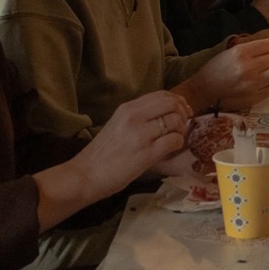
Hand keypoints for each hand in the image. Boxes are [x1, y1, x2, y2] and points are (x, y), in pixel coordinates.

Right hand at [73, 90, 192, 196]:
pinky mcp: (147, 153)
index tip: (181, 111)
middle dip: (183, 113)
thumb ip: (138, 117)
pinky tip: (171, 150)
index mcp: (128, 108)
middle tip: (182, 125)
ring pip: (176, 121)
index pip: (162, 94)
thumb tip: (164, 114)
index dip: (177, 101)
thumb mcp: (118, 125)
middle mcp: (135, 116)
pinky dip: (178, 144)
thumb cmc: (102, 154)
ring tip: (175, 140)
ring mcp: (141, 134)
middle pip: (172, 104)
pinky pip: (174, 140)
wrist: (85, 175)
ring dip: (181, 130)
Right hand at [189, 36, 268, 111]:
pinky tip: (264, 84)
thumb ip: (252, 49)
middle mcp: (248, 67)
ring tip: (265, 74)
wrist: (203, 90)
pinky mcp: (255, 98)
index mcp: (241, 52)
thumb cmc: (217, 69)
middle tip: (264, 64)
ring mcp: (252, 84)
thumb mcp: (231, 52)